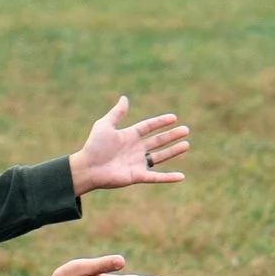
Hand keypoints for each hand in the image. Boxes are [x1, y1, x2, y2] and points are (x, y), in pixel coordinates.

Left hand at [70, 95, 190, 193]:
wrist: (88, 167)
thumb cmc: (94, 146)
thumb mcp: (105, 125)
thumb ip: (117, 113)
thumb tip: (125, 98)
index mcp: (129, 135)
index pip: (149, 127)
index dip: (161, 122)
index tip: (174, 118)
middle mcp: (136, 149)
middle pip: (158, 140)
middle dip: (172, 136)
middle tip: (186, 130)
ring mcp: (138, 162)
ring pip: (160, 156)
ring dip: (174, 151)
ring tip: (186, 145)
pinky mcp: (137, 176)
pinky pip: (156, 177)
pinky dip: (169, 177)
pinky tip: (182, 176)